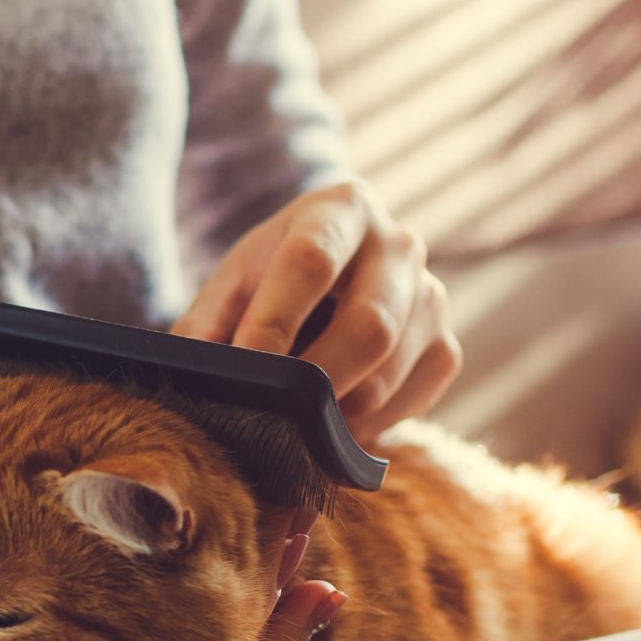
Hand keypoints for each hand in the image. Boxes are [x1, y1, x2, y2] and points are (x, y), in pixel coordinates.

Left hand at [174, 179, 462, 442]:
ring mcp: (431, 296)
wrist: (336, 276)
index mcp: (340, 210)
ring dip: (337, 412)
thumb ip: (206, 324)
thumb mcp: (234, 284)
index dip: (276, 319)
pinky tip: (333, 425)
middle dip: (315, 381)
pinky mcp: (445, 346)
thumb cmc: (274, 279)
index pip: (312, 261)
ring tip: (293, 430)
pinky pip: (413, 397)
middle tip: (272, 417)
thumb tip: (194, 374)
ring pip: (391, 369)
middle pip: (369, 324)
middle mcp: (399, 245)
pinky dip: (368, 424)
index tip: (246, 366)